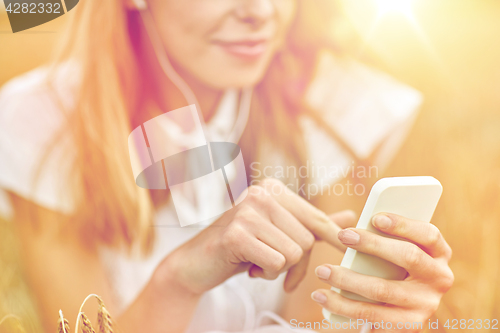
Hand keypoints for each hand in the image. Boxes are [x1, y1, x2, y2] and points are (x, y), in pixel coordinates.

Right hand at [158, 178, 355, 295]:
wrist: (197, 262)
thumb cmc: (241, 247)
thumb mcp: (278, 233)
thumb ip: (312, 224)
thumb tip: (349, 219)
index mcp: (273, 189)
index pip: (315, 219)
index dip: (334, 238)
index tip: (350, 250)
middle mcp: (262, 194)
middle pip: (307, 241)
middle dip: (295, 264)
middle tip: (273, 266)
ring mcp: (248, 212)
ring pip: (293, 254)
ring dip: (277, 269)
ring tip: (256, 261)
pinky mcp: (237, 234)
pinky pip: (276, 263)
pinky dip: (265, 273)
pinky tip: (247, 266)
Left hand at [311, 213, 453, 331]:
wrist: (397, 312)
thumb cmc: (391, 268)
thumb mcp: (395, 251)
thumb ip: (382, 234)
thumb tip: (348, 220)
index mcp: (439, 254)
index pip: (429, 234)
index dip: (404, 224)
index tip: (376, 218)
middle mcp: (439, 279)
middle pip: (408, 257)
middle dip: (372, 244)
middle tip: (342, 235)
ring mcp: (425, 306)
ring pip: (383, 290)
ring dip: (347, 279)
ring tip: (322, 270)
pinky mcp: (407, 326)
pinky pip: (370, 316)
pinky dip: (342, 305)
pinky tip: (322, 296)